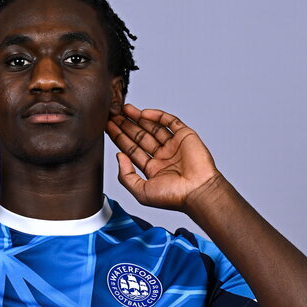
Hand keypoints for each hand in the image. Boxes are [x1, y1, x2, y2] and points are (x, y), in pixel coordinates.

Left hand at [106, 104, 221, 211]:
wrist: (197, 191)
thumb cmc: (173, 197)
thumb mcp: (141, 191)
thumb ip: (126, 176)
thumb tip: (119, 156)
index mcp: (152, 170)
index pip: (132, 150)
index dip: (119, 138)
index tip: (108, 128)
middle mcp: (162, 157)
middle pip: (140, 137)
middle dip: (126, 126)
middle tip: (113, 115)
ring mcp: (173, 146)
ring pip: (153, 128)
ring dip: (138, 118)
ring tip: (124, 109)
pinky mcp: (185, 136)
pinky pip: (169, 122)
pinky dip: (157, 116)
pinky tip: (143, 113)